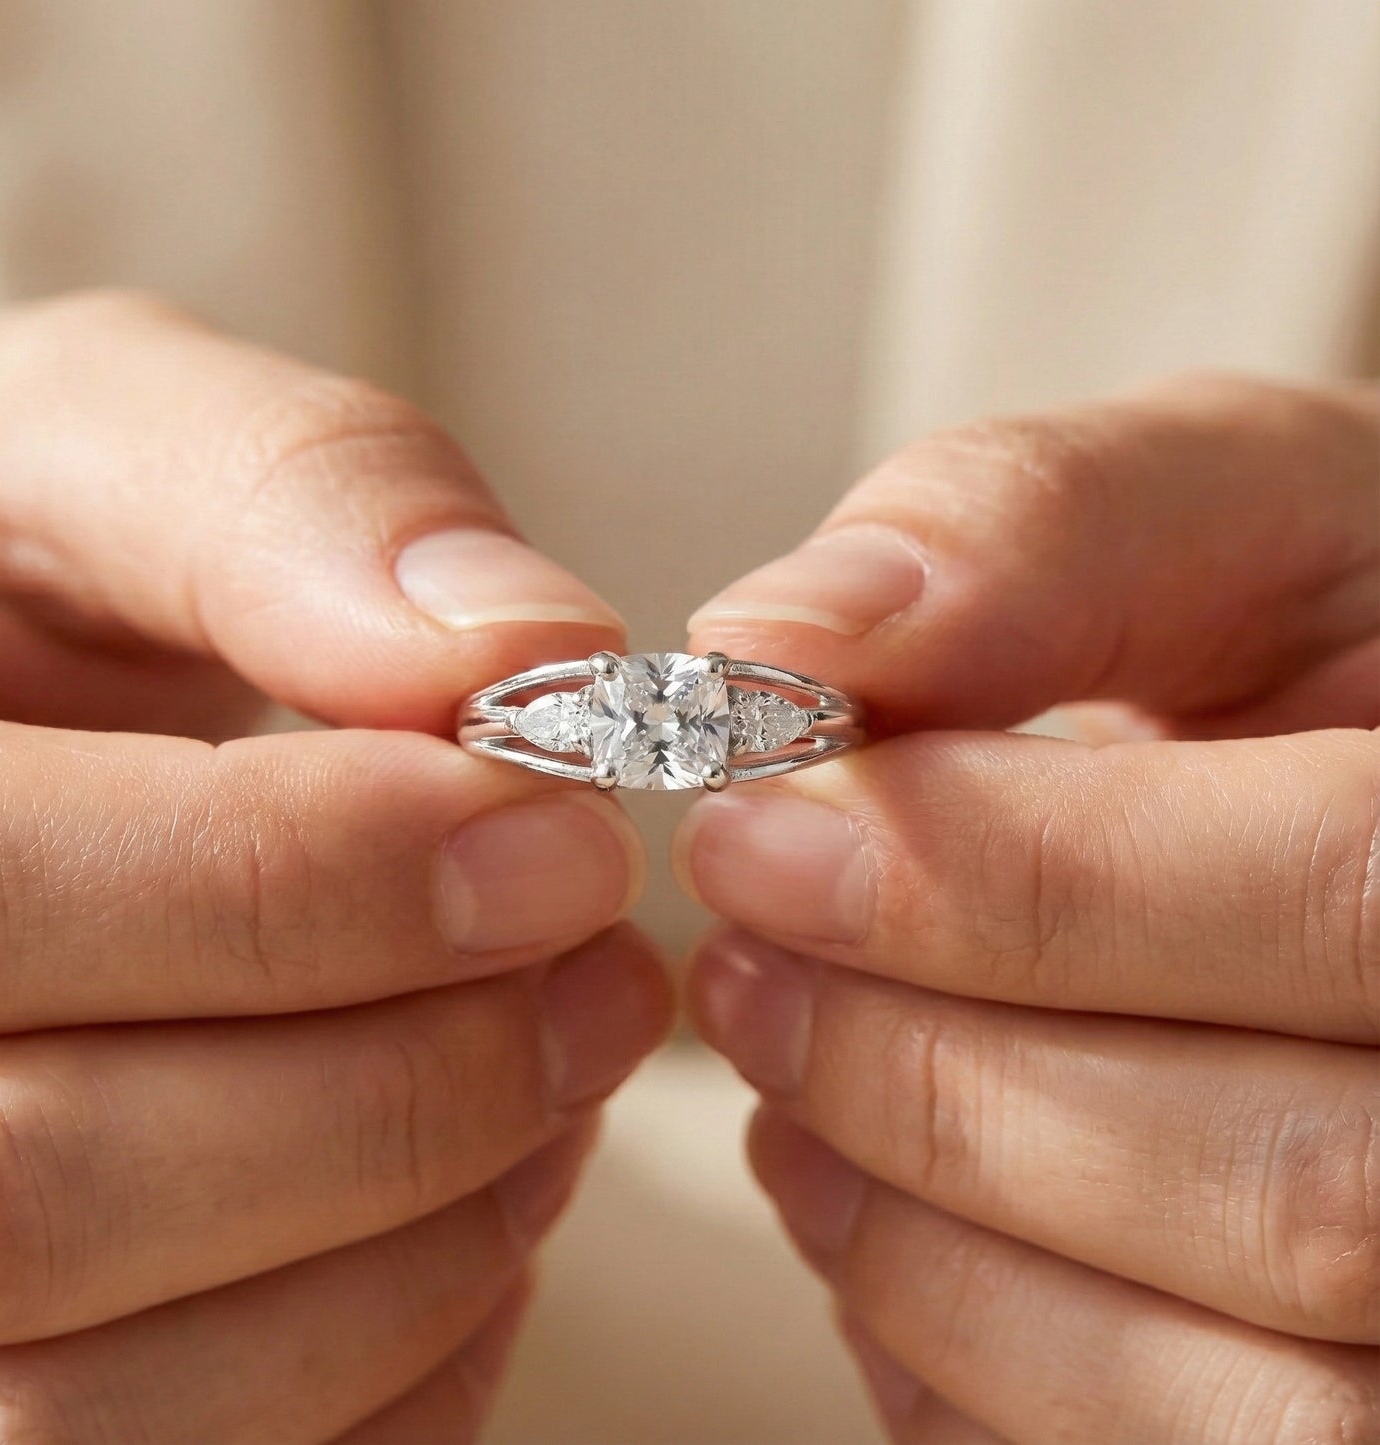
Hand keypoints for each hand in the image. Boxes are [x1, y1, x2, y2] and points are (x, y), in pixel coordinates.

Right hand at [0, 293, 669, 1442]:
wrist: (7, 738)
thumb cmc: (26, 580)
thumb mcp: (108, 456)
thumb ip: (289, 500)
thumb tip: (523, 654)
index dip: (305, 881)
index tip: (560, 833)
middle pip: (23, 1197)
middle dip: (400, 1085)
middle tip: (605, 978)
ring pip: (99, 1407)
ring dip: (418, 1242)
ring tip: (560, 1083)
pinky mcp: (5, 1407)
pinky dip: (401, 1369)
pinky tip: (481, 1210)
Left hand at [680, 375, 1378, 1442]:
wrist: (1346, 794)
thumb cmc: (1307, 649)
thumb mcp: (1220, 523)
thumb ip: (1035, 529)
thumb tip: (783, 634)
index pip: (1346, 896)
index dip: (1008, 882)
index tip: (758, 828)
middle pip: (1296, 1195)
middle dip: (935, 1075)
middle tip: (744, 962)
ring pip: (1239, 1397)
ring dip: (928, 1235)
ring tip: (785, 1074)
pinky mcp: (1335, 1415)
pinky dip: (959, 1355)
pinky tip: (879, 1208)